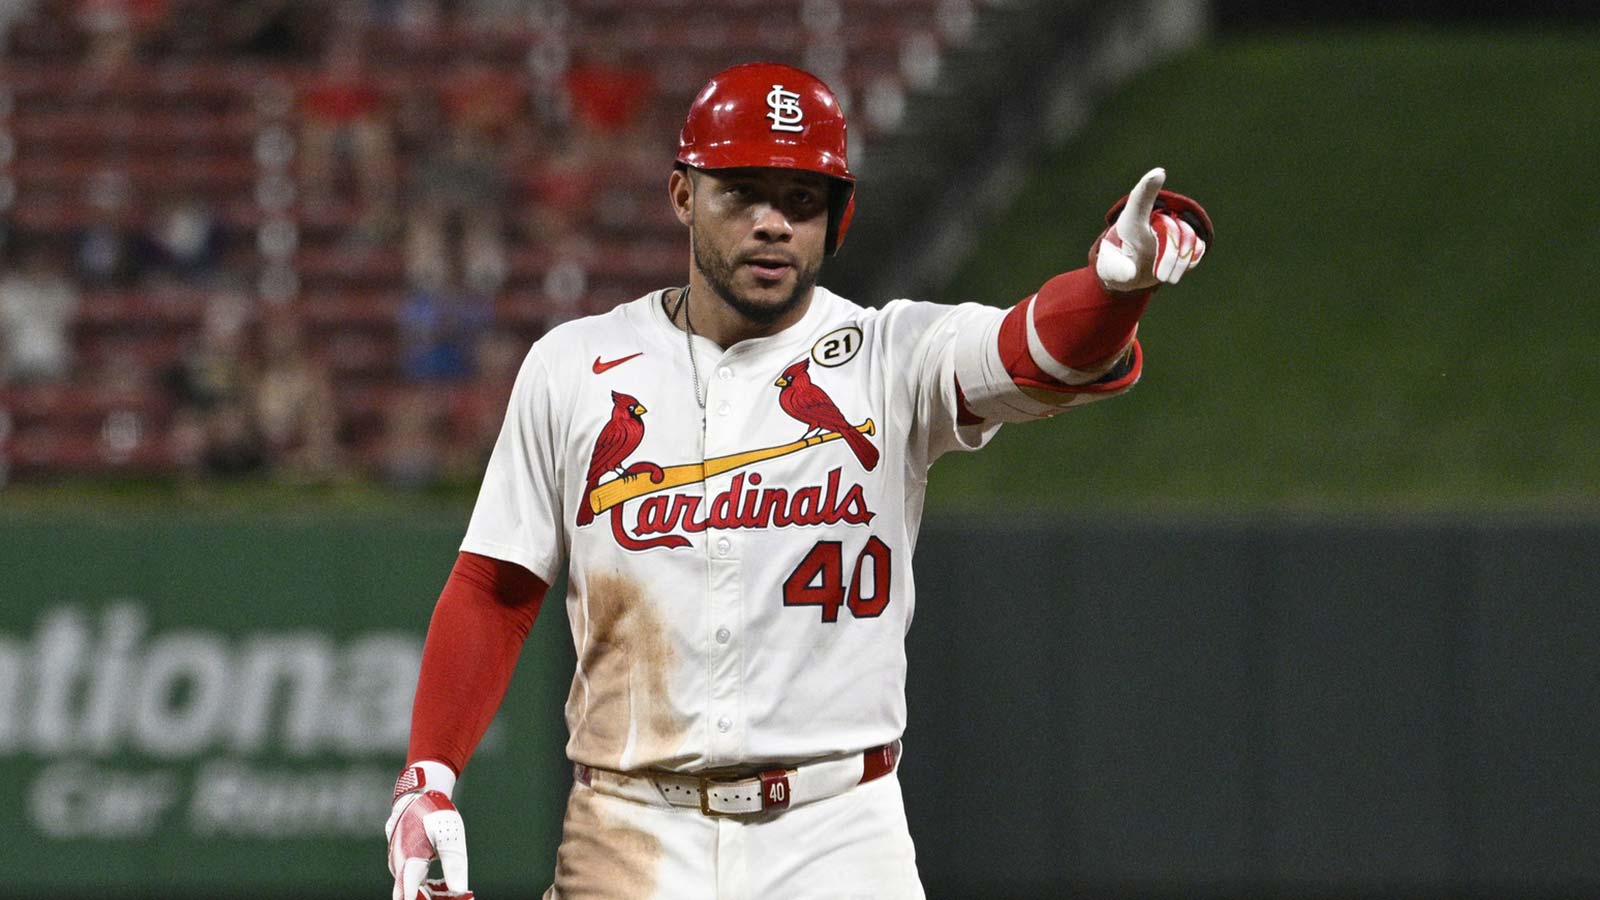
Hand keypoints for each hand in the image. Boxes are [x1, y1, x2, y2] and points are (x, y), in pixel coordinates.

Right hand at [387, 766, 470, 899]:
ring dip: (430, 895)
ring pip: (412, 888)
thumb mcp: (449, 837)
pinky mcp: (404, 859)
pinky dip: (428, 886)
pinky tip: (445, 888)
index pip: (409, 898)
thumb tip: (461, 890)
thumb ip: (453, 865)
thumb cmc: (433, 812)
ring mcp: (399, 863)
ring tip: (454, 897)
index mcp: (408, 863)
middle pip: (410, 895)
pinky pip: (414, 879)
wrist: (418, 792)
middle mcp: (399, 866)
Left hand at [1092, 167, 1211, 293]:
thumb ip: (1117, 271)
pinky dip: (1190, 260)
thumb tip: (1130, 273)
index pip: (1139, 199)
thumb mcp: (1110, 271)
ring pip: (1186, 237)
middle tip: (1161, 277)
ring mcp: (1171, 226)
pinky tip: (1178, 269)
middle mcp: (1153, 218)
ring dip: (1180, 261)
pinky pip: (1197, 246)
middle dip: (1168, 256)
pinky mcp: (1186, 239)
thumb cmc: (1117, 266)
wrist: (1133, 272)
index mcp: (1131, 221)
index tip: (1158, 174)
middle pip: (1169, 229)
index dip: (1149, 186)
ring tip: (1168, 279)